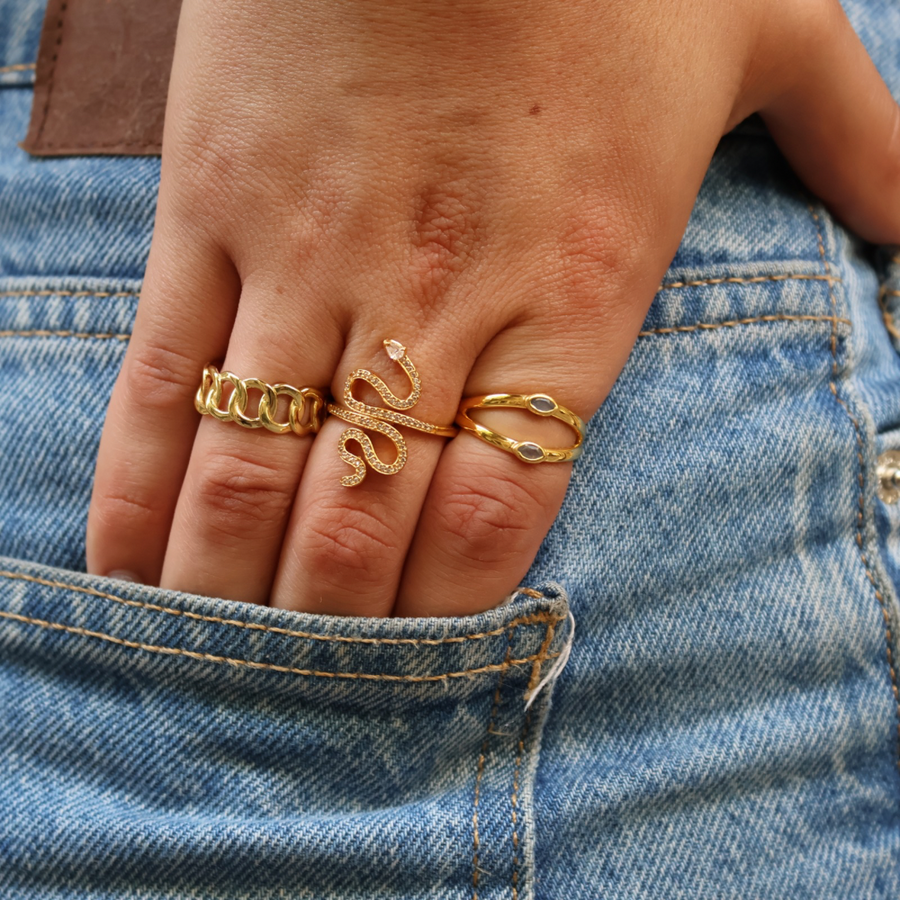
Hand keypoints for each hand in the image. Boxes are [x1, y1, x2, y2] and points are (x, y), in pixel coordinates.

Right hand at [86, 0, 899, 616]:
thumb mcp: (766, 36)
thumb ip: (864, 145)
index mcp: (572, 283)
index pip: (500, 505)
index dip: (450, 605)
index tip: (425, 663)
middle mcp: (432, 298)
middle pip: (364, 515)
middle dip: (330, 623)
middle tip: (306, 694)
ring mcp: (308, 258)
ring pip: (250, 467)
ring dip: (228, 582)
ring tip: (213, 658)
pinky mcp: (212, 211)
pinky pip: (163, 377)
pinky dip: (138, 481)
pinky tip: (125, 556)